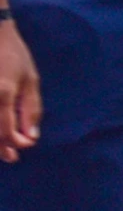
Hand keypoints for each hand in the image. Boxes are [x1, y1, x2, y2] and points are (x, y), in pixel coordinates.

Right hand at [0, 19, 40, 162]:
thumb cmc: (14, 54)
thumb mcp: (30, 79)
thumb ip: (31, 109)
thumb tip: (31, 137)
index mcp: (3, 94)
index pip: (6, 132)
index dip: (15, 143)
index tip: (25, 146)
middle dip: (0, 148)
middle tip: (11, 157)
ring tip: (2, 149)